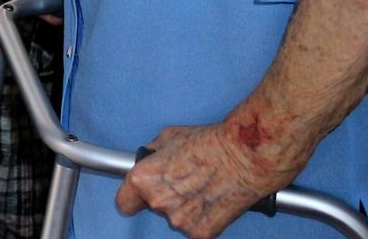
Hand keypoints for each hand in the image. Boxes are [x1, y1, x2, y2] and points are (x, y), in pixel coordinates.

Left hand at [115, 123, 297, 238]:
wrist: (243, 158)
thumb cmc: (208, 144)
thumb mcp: (168, 137)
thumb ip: (153, 154)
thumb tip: (149, 160)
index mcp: (143, 180)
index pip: (124, 202)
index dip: (132, 198)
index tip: (138, 197)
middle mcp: (157, 203)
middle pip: (153, 207)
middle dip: (165, 197)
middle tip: (184, 183)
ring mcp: (180, 221)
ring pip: (176, 218)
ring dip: (185, 209)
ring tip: (202, 189)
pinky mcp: (201, 233)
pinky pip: (195, 228)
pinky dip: (203, 219)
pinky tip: (212, 201)